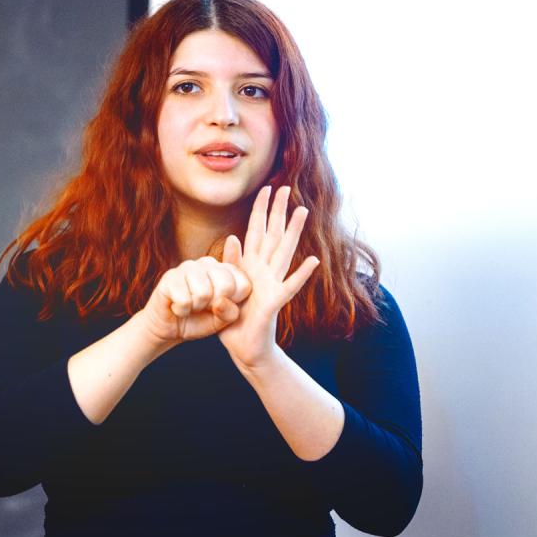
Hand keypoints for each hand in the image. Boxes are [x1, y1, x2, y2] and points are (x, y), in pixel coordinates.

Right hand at [139, 256, 252, 346]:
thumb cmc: (199, 320)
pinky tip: (177, 305)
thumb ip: (231, 312)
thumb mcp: (222, 321)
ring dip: (196, 308)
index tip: (221, 306)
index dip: (233, 303)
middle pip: (226, 286)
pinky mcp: (170, 276)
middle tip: (203, 307)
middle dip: (214, 305)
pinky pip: (184, 299)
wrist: (169, 327)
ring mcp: (188, 267)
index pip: (243, 284)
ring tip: (190, 305)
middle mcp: (208, 263)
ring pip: (204, 293)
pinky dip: (181, 310)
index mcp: (226, 270)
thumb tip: (221, 300)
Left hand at [218, 185, 319, 370]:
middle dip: (278, 211)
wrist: (243, 349)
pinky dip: (301, 274)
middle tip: (286, 187)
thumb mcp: (224, 289)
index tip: (266, 188)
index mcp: (250, 266)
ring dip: (293, 232)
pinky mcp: (275, 303)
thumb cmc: (234, 320)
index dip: (260, 210)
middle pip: (273, 235)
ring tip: (303, 211)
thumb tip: (232, 238)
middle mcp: (264, 271)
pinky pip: (289, 287)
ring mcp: (272, 285)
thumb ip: (229, 266)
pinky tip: (312, 261)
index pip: (255, 231)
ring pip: (285, 253)